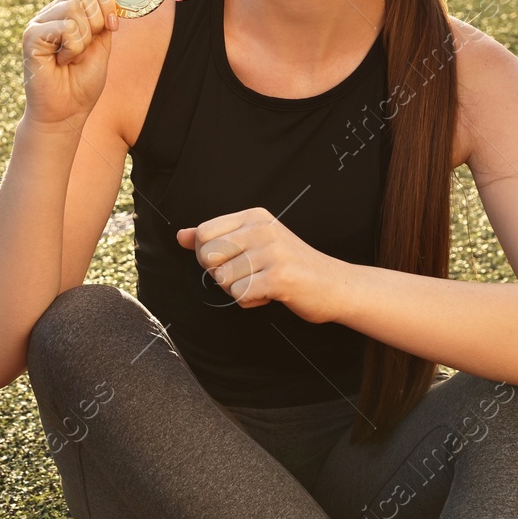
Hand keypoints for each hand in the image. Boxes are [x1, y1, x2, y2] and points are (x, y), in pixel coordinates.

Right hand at [20, 0, 120, 129]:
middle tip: (89, 44)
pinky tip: (62, 61)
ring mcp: (39, 23)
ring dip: (84, 38)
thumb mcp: (102, 46)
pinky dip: (73, 47)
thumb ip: (105, 19)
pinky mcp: (31, 36)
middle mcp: (51, 13)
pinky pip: (65, 26)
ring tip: (72, 57)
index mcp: (67, 11)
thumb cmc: (82, 82)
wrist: (66, 112)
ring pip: (75, 8)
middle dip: (98, 18)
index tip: (112, 25)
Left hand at [175, 207, 344, 322]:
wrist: (336, 285)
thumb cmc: (291, 266)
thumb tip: (181, 236)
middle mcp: (262, 229)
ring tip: (264, 283)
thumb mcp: (253, 243)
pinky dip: (251, 301)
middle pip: (207, 257)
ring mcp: (271, 252)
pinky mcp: (279, 277)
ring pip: (222, 280)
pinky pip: (240, 295)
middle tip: (248, 276)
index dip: (208, 256)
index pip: (203, 233)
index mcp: (254, 216)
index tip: (232, 262)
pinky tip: (270, 294)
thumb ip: (216, 238)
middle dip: (221, 274)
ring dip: (239, 290)